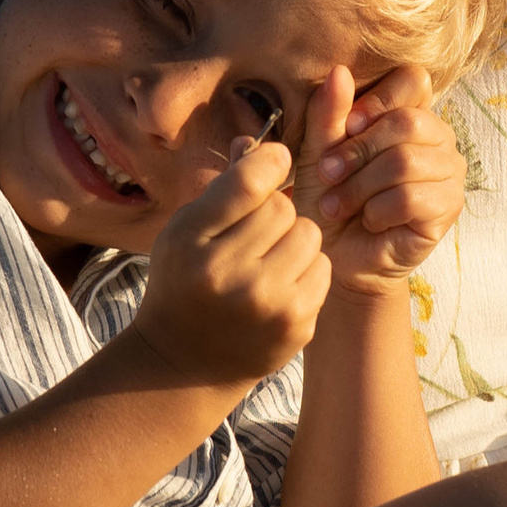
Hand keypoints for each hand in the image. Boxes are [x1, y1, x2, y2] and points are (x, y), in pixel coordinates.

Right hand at [131, 135, 329, 386]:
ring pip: (310, 235)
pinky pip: (322, 268)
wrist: (185, 364)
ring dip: (295, 239)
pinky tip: (280, 285)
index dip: (270, 160)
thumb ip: (222, 189)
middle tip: (256, 232)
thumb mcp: (186, 232)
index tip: (275, 161)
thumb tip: (256, 142)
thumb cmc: (185, 283)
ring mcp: (266, 304)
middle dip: (275, 211)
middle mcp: (227, 274)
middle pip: (284, 207)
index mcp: (191, 241)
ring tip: (268, 258)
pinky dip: (307, 269)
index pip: (249, 180)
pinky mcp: (295, 325)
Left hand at [304, 64, 464, 289]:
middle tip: (329, 174)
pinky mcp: (449, 208)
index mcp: (411, 112)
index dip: (376, 102)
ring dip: (361, 186)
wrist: (336, 253)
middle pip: (408, 122)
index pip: (414, 80)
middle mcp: (439, 137)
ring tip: (339, 204)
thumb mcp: (319, 149)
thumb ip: (329, 112)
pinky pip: (411, 197)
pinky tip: (370, 221)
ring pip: (406, 162)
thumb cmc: (329, 195)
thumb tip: (339, 71)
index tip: (346, 128)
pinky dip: (378, 211)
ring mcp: (450, 172)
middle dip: (359, 151)